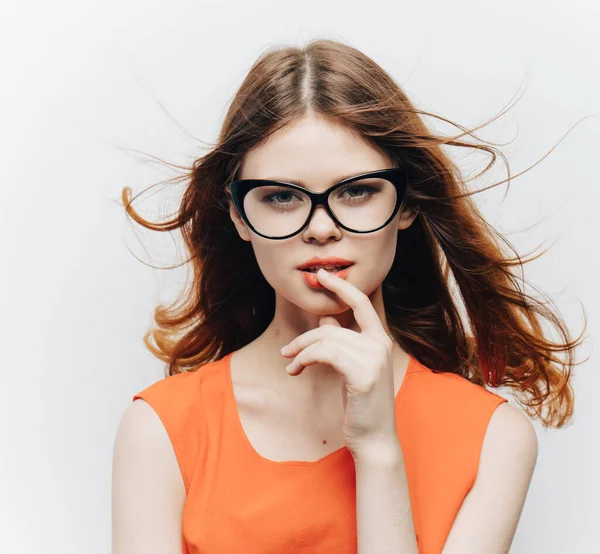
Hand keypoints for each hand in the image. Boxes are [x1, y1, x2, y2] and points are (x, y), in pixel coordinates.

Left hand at [280, 268, 398, 459]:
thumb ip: (342, 340)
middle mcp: (380, 344)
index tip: (321, 275)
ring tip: (290, 366)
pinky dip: (305, 359)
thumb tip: (326, 316)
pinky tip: (296, 370)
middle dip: (304, 337)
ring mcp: (374, 358)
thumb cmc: (362, 402)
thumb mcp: (351, 366)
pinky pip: (325, 353)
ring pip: (325, 340)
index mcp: (380, 340)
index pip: (362, 303)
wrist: (374, 438)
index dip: (341, 286)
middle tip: (286, 351)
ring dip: (300, 352)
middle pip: (331, 326)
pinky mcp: (363, 373)